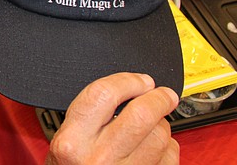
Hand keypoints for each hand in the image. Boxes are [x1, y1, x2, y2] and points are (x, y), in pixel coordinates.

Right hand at [46, 73, 179, 164]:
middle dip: (158, 98)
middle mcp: (99, 159)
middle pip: (141, 114)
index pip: (104, 95)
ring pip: (160, 136)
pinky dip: (168, 148)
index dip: (128, 81)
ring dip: (162, 125)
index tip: (140, 80)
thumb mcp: (66, 142)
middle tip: (163, 94)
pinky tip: (156, 148)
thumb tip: (127, 89)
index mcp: (73, 142)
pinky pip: (170, 158)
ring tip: (153, 125)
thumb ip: (88, 117)